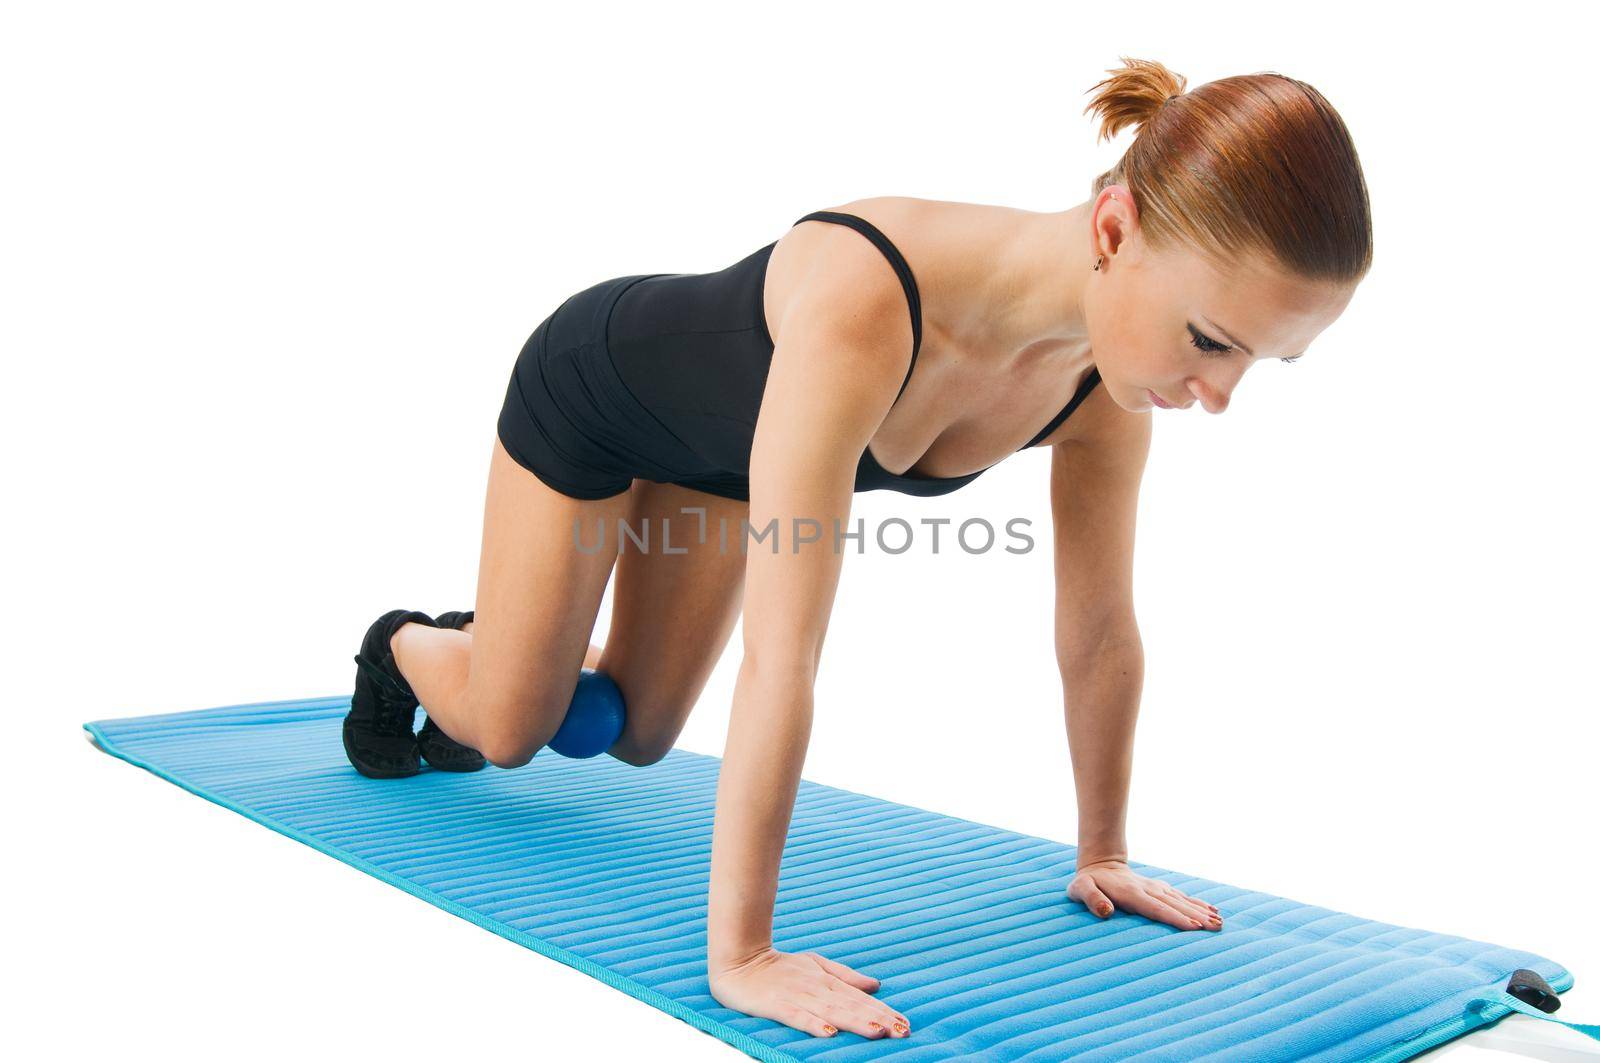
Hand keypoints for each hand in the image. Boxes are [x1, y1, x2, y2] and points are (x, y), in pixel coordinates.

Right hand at [708, 946, 910, 1040]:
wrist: (739, 960)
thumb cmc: (779, 967)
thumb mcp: (816, 965)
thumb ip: (846, 975)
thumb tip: (876, 985)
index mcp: (827, 981)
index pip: (861, 999)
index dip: (884, 1011)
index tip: (906, 1023)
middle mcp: (817, 988)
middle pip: (852, 1006)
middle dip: (879, 1019)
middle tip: (902, 1031)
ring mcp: (797, 996)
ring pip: (831, 1011)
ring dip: (855, 1022)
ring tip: (878, 1032)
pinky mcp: (776, 1005)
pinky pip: (797, 1017)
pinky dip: (813, 1024)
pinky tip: (829, 1033)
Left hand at [1067, 858, 1222, 930]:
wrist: (1099, 865)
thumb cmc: (1088, 883)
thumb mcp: (1080, 890)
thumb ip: (1092, 899)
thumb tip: (1106, 911)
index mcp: (1131, 894)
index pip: (1156, 909)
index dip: (1175, 918)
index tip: (1194, 926)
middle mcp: (1148, 889)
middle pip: (1175, 905)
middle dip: (1197, 916)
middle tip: (1216, 927)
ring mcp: (1156, 888)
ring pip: (1182, 900)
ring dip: (1201, 910)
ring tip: (1220, 922)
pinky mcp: (1160, 889)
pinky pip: (1181, 897)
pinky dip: (1198, 903)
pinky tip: (1213, 911)